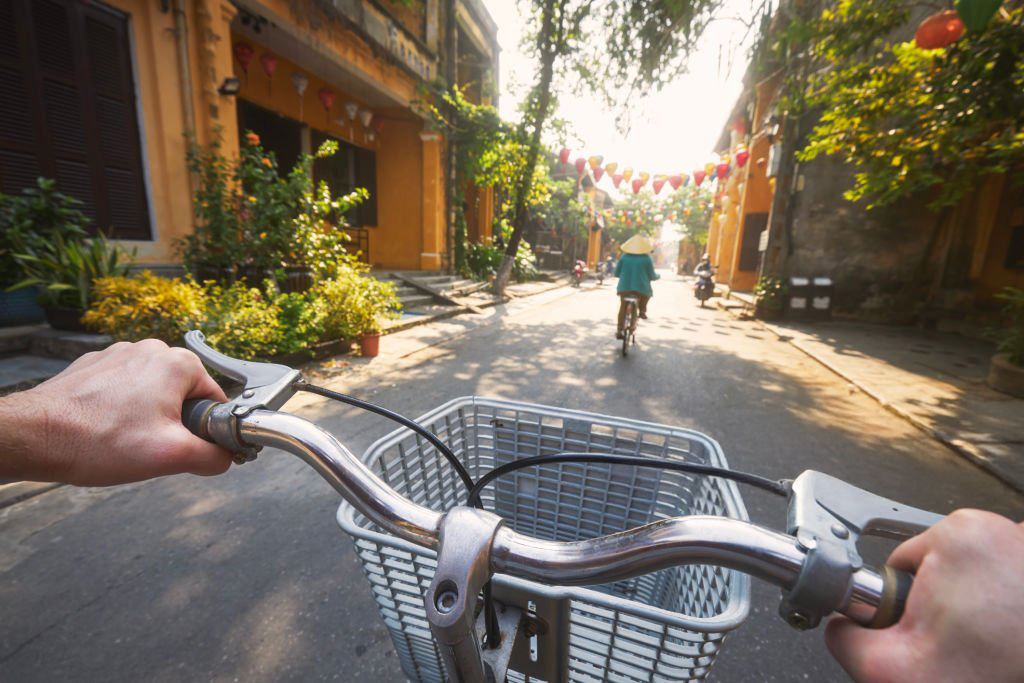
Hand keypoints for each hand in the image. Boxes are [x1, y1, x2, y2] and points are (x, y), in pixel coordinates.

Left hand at [0, 340, 231, 484]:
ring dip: (146, 418)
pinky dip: (120, 411)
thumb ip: (214, 456)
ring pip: (152, 393)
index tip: (185, 447)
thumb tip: (227, 456)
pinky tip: (105, 431)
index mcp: (176, 363)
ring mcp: (118, 355)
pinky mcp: (93, 366)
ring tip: (123, 441)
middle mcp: (149, 350)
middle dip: (173, 424)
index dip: (205, 429)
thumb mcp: (172, 456)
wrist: (35, 436)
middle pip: (182, 395)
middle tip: (150, 447)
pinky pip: (123, 390)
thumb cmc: (99, 440)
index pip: (214, 399)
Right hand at [826, 509, 1023, 681]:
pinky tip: (1014, 637)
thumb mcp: (892, 669)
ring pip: (980, 577)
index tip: (932, 635)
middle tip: (966, 644)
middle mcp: (1000, 528)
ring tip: (995, 642)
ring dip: (983, 607)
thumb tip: (840, 625)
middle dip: (947, 607)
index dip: (906, 608)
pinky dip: (1010, 608)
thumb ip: (846, 639)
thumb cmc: (1000, 675)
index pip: (901, 565)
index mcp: (957, 535)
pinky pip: (1009, 580)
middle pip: (942, 569)